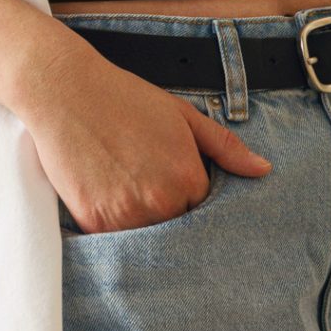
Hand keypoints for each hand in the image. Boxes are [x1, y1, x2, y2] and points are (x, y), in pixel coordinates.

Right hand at [14, 46, 272, 235]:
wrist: (67, 91)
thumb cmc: (126, 99)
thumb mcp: (183, 115)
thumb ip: (226, 147)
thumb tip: (263, 170)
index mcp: (188, 179)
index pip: (201, 210)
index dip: (187, 195)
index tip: (169, 178)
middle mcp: (161, 203)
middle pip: (175, 227)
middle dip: (166, 211)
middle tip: (144, 181)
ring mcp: (126, 215)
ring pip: (145, 238)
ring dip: (140, 222)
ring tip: (124, 184)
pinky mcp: (93, 221)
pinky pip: (111, 239)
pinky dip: (111, 224)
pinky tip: (104, 191)